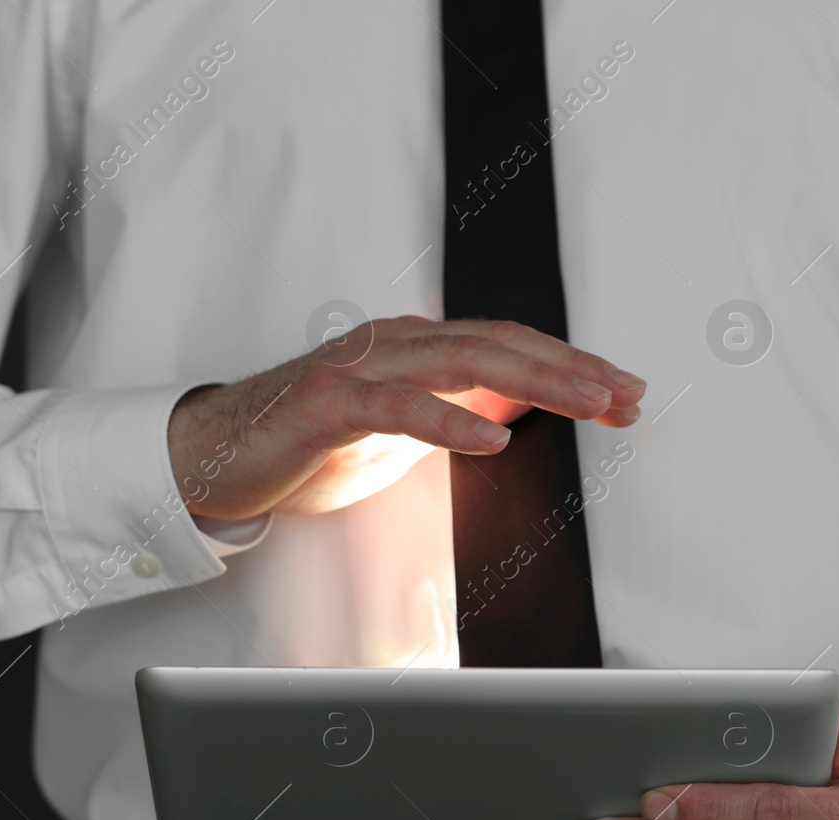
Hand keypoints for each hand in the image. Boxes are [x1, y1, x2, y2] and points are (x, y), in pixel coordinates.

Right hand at [166, 316, 645, 516]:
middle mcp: (394, 345)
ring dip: (533, 382)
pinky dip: (448, 421)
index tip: (624, 393)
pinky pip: (396, 408)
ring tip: (585, 403)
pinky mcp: (327, 405)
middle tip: (625, 396)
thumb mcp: (400, 431)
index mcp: (415, 348)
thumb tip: (516, 410)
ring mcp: (359, 369)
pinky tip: (491, 442)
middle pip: (499, 345)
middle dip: (570, 369)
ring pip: (460, 362)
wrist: (213, 456)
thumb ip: (453, 411)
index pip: (509, 348)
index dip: (570, 366)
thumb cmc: (306, 442)